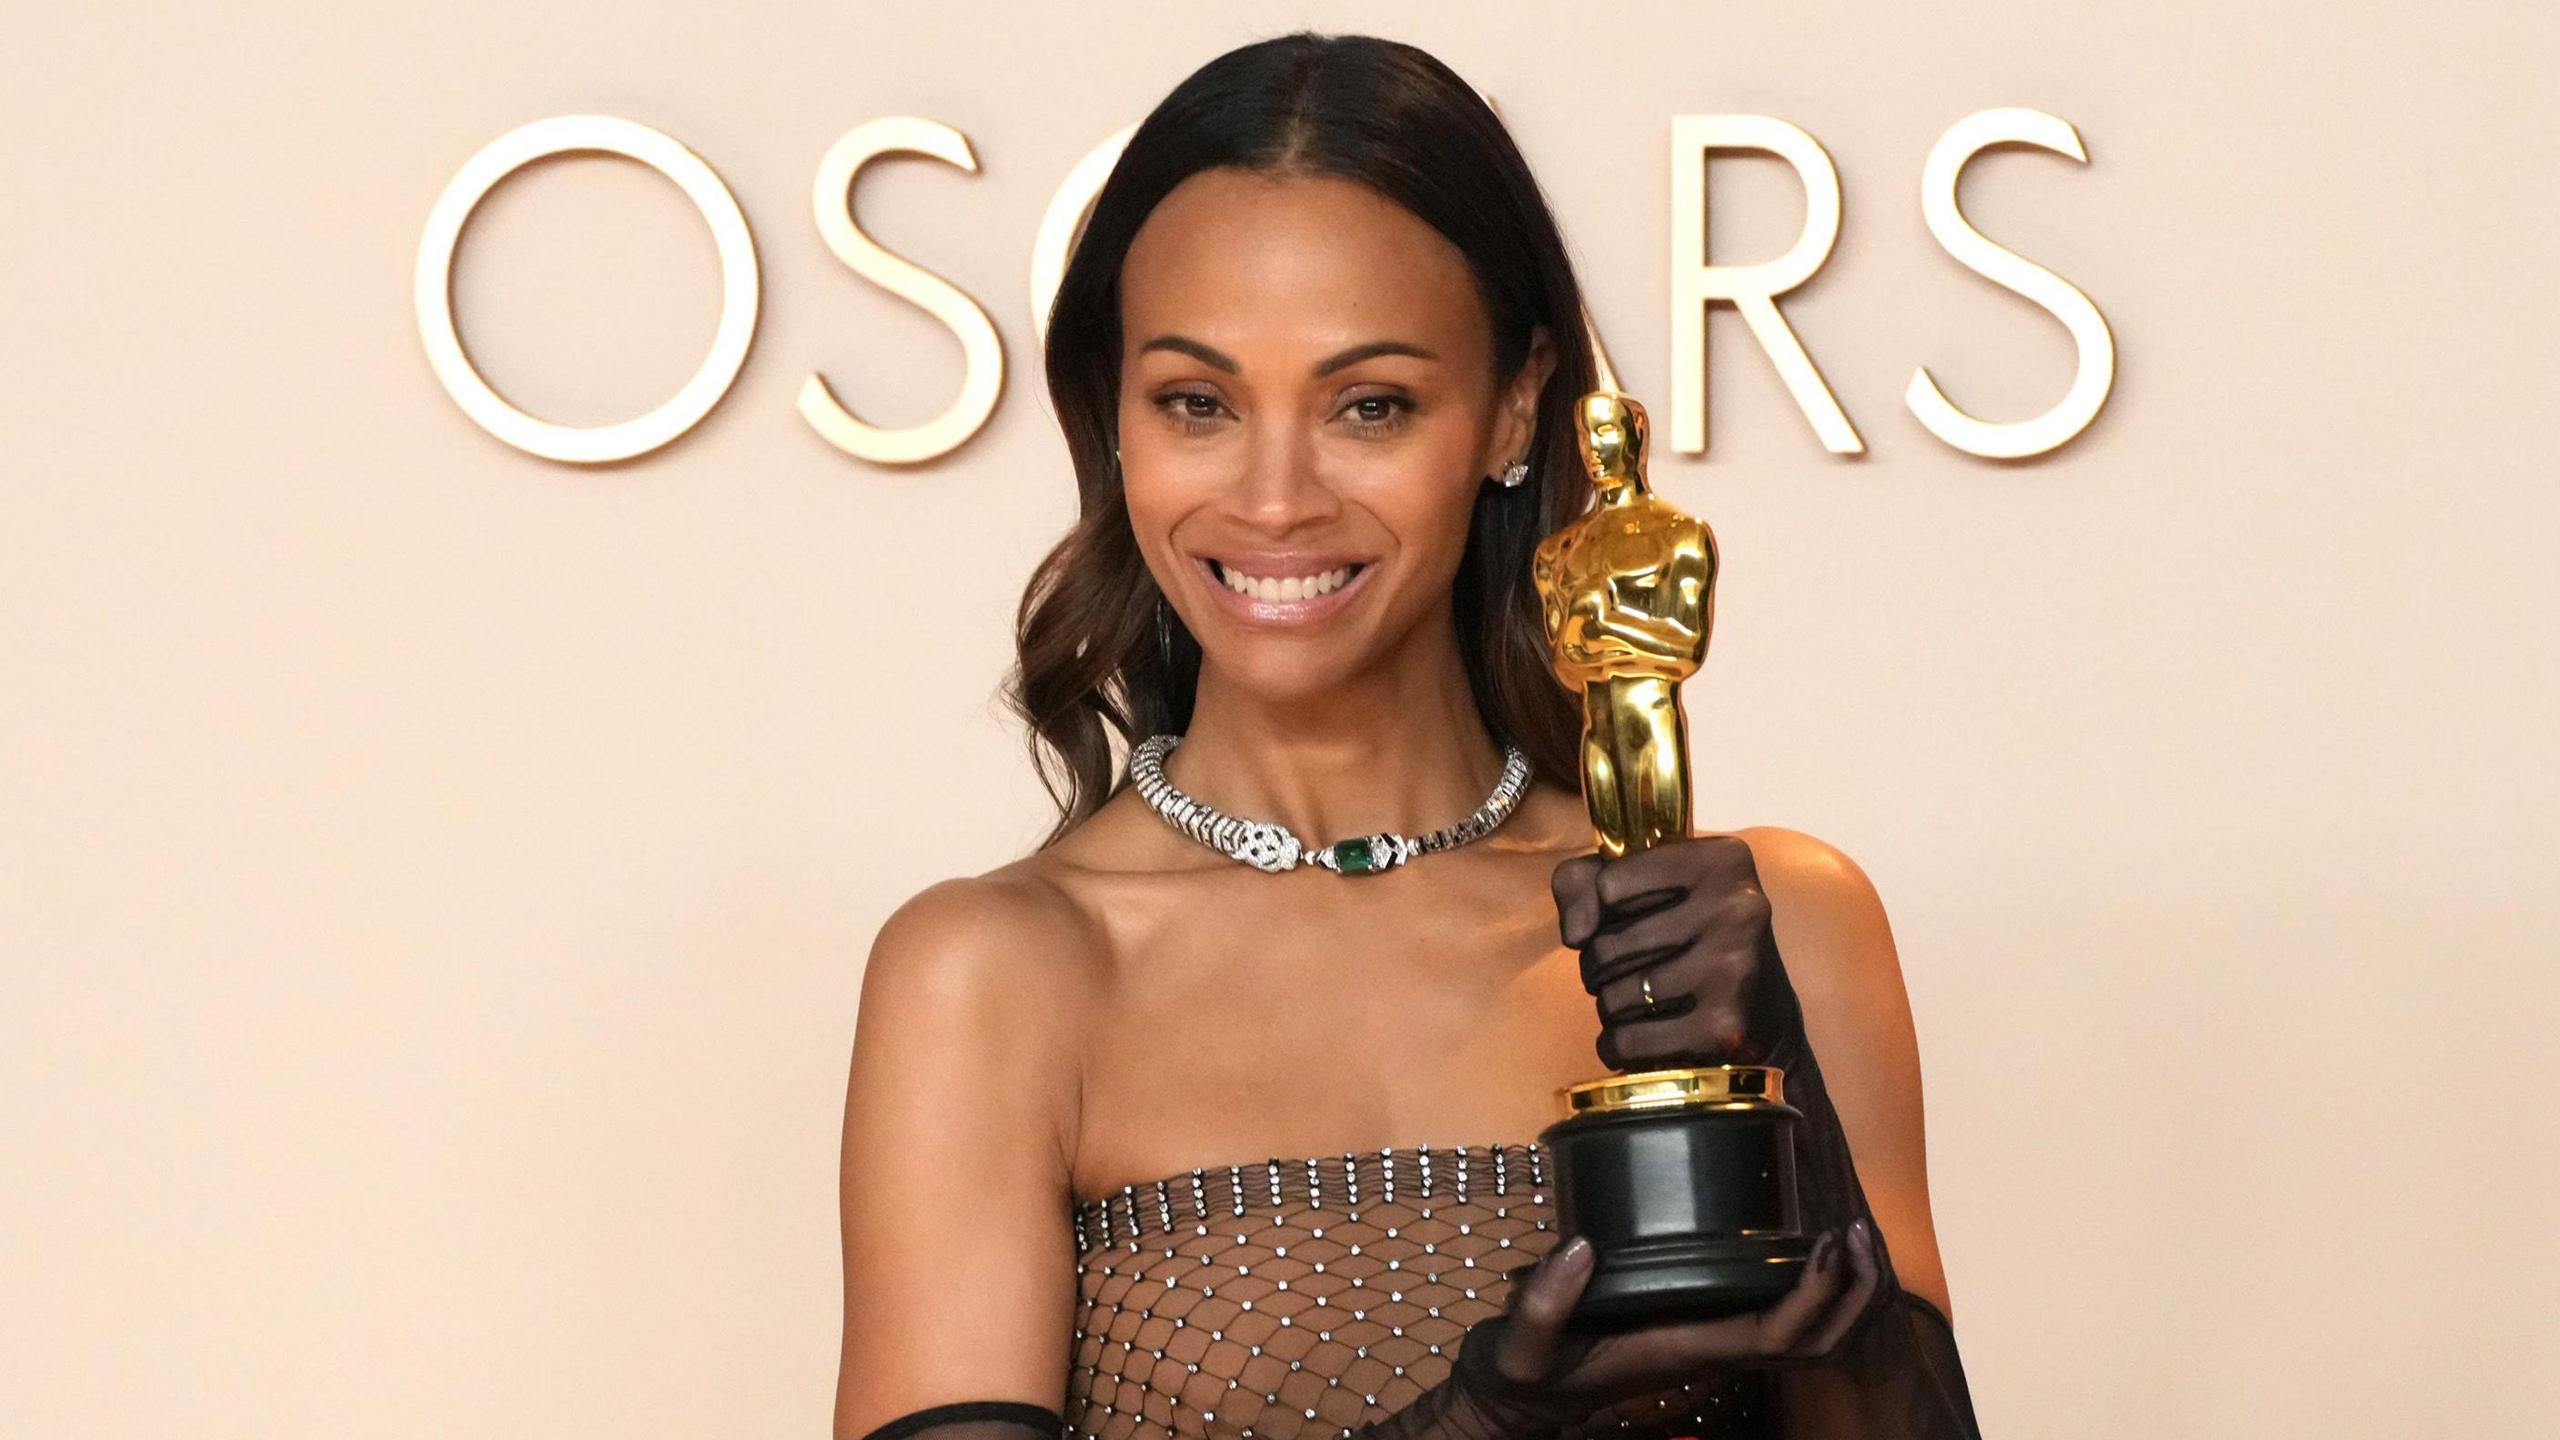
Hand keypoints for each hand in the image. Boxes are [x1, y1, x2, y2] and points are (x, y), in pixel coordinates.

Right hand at [1439, 1221, 1885, 1434]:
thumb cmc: (1531, 1371)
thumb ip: (1545, 1300)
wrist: (1527, 1398)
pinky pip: (1784, 1321)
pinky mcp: (1707, 1332)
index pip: (1775, 1337)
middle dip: (1850, 1294)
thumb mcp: (1524, 1342)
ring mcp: (1716, 1346)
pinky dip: (1814, 1290)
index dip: (1813, 1296)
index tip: (1826, 1243)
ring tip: (1850, 1233)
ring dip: (1842, 1293)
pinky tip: (1807, 1247)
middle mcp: (1714, 1353)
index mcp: (1686, 1351)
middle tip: (1856, 1229)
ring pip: (1810, 1339)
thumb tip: (1581, 1246)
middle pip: (1816, 1345)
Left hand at [1550, 835, 1799, 1071]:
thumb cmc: (1690, 938)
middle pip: (1607, 945)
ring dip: (1609, 1007)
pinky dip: (1617, 1045)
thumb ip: (1583, 882)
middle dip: (1598, 966)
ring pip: (1614, 997)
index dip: (1601, 910)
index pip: (1607, 884)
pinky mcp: (1724, 1027)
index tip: (1626, 919)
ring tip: (1638, 1002)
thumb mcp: (1646, 886)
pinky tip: (1639, 1038)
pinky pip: (1628, 1040)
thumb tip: (1575, 932)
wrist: (1766, 1015)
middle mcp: (1737, 909)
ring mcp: (1733, 969)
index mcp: (1723, 861)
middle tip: (1624, 971)